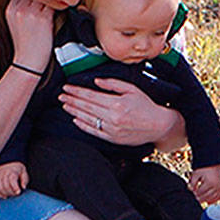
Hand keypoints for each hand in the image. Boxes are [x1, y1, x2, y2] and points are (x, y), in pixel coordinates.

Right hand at [0, 162, 28, 197]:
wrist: (10, 165)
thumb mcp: (24, 173)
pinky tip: (4, 196)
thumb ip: (24, 180)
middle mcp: (3, 172)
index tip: (18, 192)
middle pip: (5, 185)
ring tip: (11, 195)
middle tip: (15, 194)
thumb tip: (23, 187)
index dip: (15, 187)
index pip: (12, 179)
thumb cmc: (19, 171)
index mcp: (12, 170)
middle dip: (10, 192)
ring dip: (5, 193)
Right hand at [4, 0, 54, 70]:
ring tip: (59, 1)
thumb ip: (22, 8)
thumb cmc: (25, 43)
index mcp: (10, 8)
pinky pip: (54, 5)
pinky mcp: (42, 18)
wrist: (28, 61)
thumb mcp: (16, 23)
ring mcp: (30, 12)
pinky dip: (59, 6)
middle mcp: (18, 8)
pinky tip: (63, 9)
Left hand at [59, 77, 176, 144]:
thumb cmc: (147, 106)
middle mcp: (112, 117)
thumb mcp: (132, 89)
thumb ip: (113, 84)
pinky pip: (93, 131)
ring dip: (74, 111)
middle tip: (61, 95)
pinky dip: (82, 125)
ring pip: (87, 119)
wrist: (158, 125)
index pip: (91, 96)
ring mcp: (111, 129)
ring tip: (65, 105)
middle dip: (72, 100)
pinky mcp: (112, 138)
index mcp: (117, 103)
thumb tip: (96, 81)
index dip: (77, 91)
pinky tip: (75, 119)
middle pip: (86, 107)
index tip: (67, 87)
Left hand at [189, 166, 219, 203]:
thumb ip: (192, 183)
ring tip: (198, 199)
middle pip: (206, 197)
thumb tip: (190, 191)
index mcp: (209, 183)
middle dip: (198, 199)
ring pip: (211, 198)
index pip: (200, 193)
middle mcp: (216, 186)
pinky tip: (207, 201)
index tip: (189, 197)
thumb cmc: (204, 168)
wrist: (214, 162)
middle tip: (193, 200)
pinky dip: (212, 200)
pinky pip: (217, 197)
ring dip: (205, 200)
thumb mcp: (196, 174)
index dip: (194, 195)